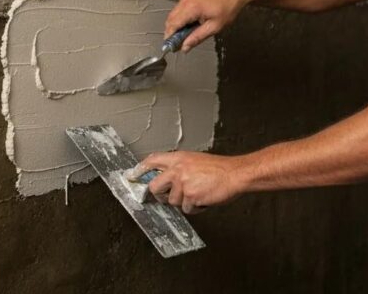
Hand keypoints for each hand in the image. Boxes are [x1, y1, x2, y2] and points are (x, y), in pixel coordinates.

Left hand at [129, 151, 245, 213]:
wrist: (235, 174)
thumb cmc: (220, 168)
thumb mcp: (196, 160)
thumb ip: (180, 167)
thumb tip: (167, 179)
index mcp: (179, 158)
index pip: (152, 160)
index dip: (140, 169)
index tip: (132, 175)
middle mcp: (177, 170)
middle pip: (154, 187)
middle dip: (160, 194)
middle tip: (172, 195)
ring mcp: (183, 184)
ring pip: (172, 201)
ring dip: (185, 201)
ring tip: (200, 192)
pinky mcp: (190, 197)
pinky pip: (187, 209)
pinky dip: (196, 207)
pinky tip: (205, 198)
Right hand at [164, 0, 255, 51]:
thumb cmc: (229, 7)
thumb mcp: (215, 26)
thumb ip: (197, 37)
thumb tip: (185, 47)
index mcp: (191, 7)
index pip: (173, 24)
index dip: (169, 36)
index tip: (171, 46)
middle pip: (171, 18)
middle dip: (172, 31)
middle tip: (179, 43)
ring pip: (174, 13)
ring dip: (177, 24)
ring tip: (187, 33)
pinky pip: (180, 7)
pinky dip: (182, 17)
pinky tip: (191, 23)